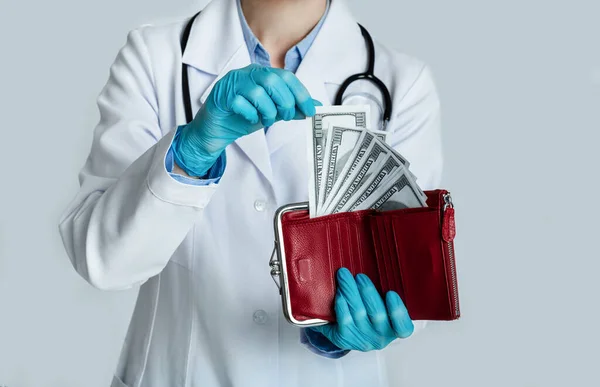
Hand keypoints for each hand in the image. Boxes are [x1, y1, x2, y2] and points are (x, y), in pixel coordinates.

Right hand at [173, 64, 319, 175]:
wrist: (216, 130)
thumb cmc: (243, 117)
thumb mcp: (272, 113)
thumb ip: (291, 109)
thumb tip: (314, 107)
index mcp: (261, 74)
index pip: (286, 77)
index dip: (301, 93)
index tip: (310, 110)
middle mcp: (247, 74)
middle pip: (272, 81)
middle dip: (285, 102)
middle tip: (285, 117)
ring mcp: (232, 84)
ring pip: (257, 92)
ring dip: (268, 110)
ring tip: (266, 120)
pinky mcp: (222, 97)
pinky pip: (240, 103)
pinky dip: (250, 114)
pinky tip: (250, 120)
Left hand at [308, 268, 413, 351]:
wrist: (343, 327)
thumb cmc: (368, 309)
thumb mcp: (381, 303)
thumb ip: (385, 292)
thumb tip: (383, 265)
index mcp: (395, 329)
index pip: (403, 327)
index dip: (398, 312)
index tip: (390, 293)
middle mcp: (380, 338)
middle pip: (377, 314)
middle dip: (367, 292)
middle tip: (359, 276)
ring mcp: (362, 339)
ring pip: (358, 314)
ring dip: (350, 292)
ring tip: (344, 275)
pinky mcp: (345, 339)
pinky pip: (344, 320)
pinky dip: (342, 304)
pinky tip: (339, 293)